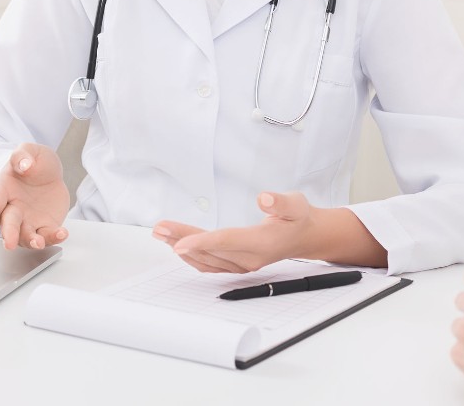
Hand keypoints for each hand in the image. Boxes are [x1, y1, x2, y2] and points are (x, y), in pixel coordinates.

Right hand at [0, 143, 70, 250]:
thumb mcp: (28, 150)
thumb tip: (24, 164)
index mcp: (3, 189)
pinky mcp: (44, 225)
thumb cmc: (33, 162)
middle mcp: (13, 208)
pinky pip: (47, 235)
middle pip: (8, 224)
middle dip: (9, 234)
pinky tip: (62, 233)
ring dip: (32, 241)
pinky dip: (53, 237)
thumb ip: (22, 155)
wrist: (50, 172)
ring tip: (39, 243)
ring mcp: (28, 220)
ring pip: (26, 235)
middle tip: (10, 244)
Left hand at [150, 191, 317, 272]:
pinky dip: (192, 256)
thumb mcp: (296, 204)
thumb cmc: (298, 217)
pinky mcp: (238, 265)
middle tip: (159, 229)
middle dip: (182, 240)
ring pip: (207, 259)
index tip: (179, 243)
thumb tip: (264, 198)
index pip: (227, 241)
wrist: (305, 237)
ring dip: (182, 247)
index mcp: (262, 243)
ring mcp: (243, 265)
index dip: (202, 242)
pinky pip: (210, 264)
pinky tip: (177, 246)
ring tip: (161, 233)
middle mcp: (250, 258)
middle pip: (211, 250)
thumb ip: (280, 202)